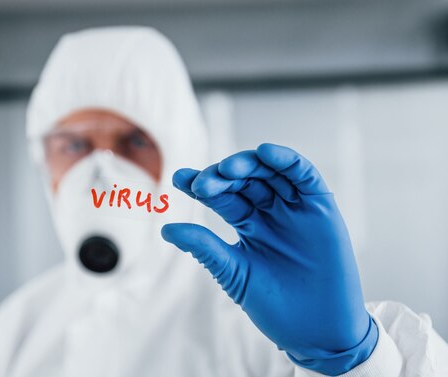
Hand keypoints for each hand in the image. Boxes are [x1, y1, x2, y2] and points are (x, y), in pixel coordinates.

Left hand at [161, 143, 377, 374]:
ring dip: (249, 164)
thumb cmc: (275, 306)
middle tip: (203, 183)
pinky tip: (266, 153)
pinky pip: (305, 176)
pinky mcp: (321, 208)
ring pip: (269, 172)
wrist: (317, 332)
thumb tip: (165, 229)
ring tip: (227, 169)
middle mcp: (270, 211)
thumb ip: (204, 247)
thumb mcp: (233, 272)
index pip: (221, 196)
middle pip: (243, 180)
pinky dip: (287, 161)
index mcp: (248, 224)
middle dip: (221, 176)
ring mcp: (295, 208)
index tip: (179, 178)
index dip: (201, 184)